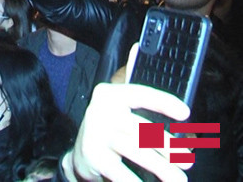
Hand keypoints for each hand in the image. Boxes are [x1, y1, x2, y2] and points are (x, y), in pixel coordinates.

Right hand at [65, 82, 191, 181]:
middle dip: (169, 146)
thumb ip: (146, 122)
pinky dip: (139, 181)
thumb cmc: (112, 133)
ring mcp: (96, 134)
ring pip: (137, 150)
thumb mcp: (123, 118)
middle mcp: (101, 111)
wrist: (80, 155)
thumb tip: (185, 140)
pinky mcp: (94, 156)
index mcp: (110, 95)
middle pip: (142, 128)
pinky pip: (123, 172)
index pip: (139, 94)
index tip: (185, 114)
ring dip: (162, 167)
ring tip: (178, 179)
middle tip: (187, 162)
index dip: (163, 102)